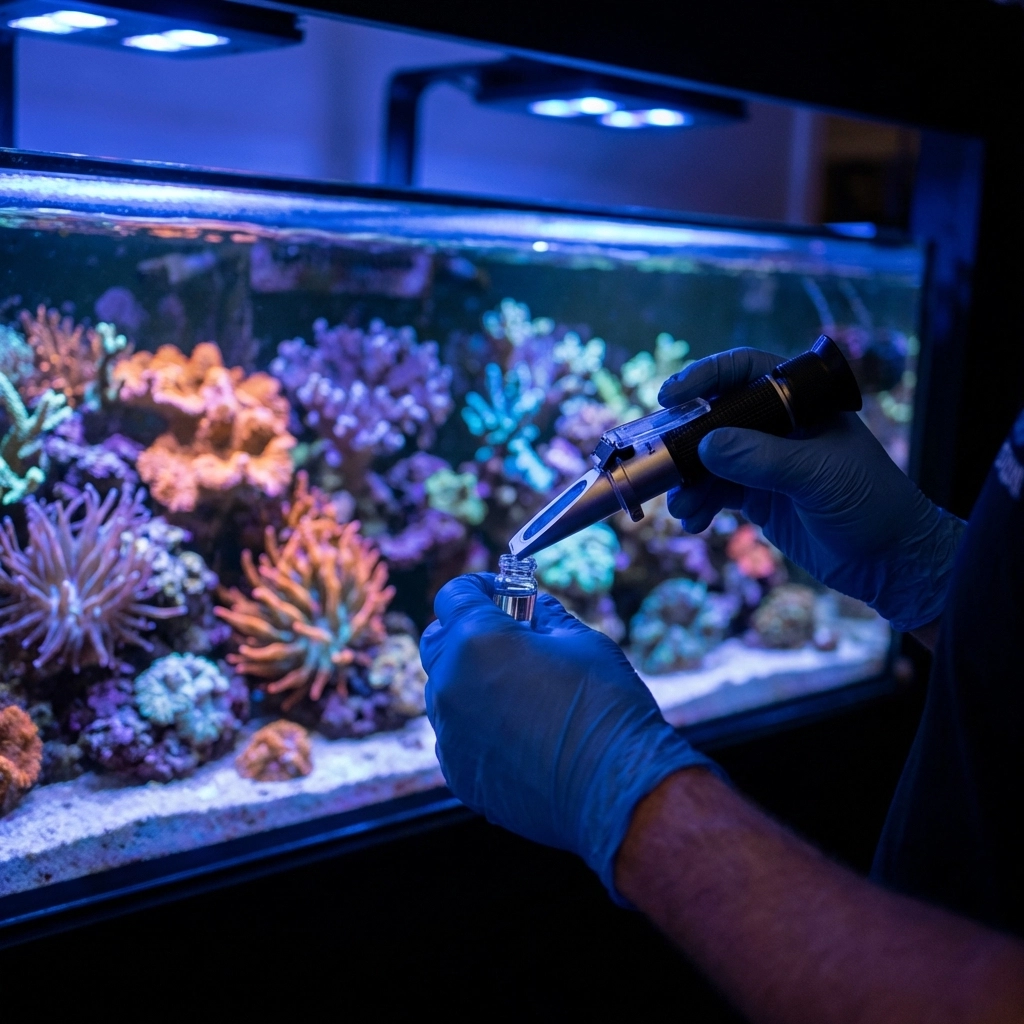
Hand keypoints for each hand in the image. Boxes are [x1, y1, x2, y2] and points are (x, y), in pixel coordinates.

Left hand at [420, 574, 719, 899]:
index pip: (454, 594)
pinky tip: (520, 735)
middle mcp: (449, 684)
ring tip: (521, 691)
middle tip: (507, 637)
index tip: (504, 591)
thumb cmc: (604, 706)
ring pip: (445, 692)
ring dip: (470, 681)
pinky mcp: (458, 774)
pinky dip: (477, 726)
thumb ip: (546, 617)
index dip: (479, 586)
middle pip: (437, 641)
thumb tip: (536, 608)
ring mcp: (449, 733)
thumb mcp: (581, 640)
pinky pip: (456, 736)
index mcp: (476, 640)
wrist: (615, 789)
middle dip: (464, 631)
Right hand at [658, 348, 964, 631]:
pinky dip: (698, 505)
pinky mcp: (759, 497)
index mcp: (803, 403)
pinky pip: (715, 492)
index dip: (706, 376)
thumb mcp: (818, 477)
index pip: (747, 372)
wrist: (891, 561)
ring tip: (682, 508)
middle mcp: (780, 426)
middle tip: (660, 461)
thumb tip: (705, 444)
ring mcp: (766, 462)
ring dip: (688, 482)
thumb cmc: (871, 504)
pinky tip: (693, 522)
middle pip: (716, 417)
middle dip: (685, 441)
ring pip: (709, 460)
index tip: (671, 395)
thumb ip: (762, 458)